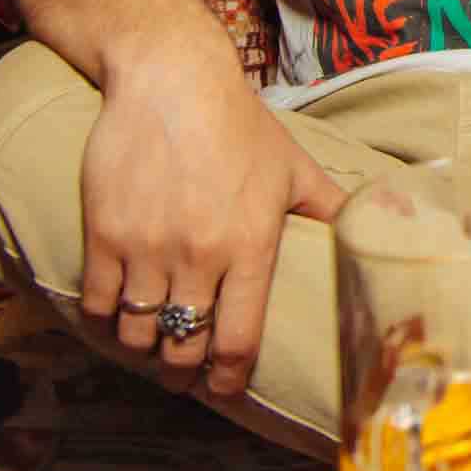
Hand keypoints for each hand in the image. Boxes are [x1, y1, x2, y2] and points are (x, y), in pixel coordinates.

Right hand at [77, 39, 347, 399]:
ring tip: (151, 341)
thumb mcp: (292, 165)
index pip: (239, 340)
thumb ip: (327, 205)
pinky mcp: (104, 234)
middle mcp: (200, 255)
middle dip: (184, 371)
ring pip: (136, 333)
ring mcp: (148, 247)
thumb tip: (374, 220)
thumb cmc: (238, 124)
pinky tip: (114, 315)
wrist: (171, 81)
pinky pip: (96, 304)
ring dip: (143, 346)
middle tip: (184, 371)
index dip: (228, 379)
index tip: (224, 388)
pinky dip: (102, 320)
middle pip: (183, 347)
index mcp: (252, 245)